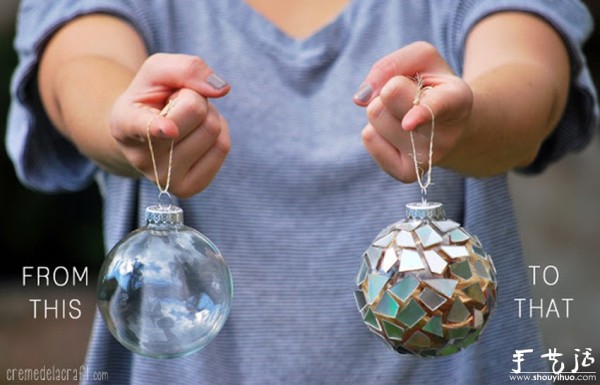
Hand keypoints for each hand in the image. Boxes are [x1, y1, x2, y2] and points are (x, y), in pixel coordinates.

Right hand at [110, 53, 230, 197]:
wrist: (144, 134)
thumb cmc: (151, 98)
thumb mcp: (157, 71)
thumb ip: (186, 68)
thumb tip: (221, 89)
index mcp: (124, 124)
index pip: (143, 126)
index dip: (157, 127)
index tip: (168, 130)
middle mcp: (142, 158)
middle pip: (196, 110)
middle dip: (194, 97)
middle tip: (174, 106)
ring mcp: (165, 179)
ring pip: (213, 129)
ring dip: (207, 115)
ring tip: (185, 122)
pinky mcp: (188, 188)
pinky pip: (223, 147)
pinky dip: (218, 131)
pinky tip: (197, 135)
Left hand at [353, 41, 472, 182]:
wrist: (450, 126)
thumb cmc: (433, 88)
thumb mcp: (424, 60)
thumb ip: (393, 64)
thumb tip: (362, 98)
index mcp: (457, 100)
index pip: (438, 105)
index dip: (422, 112)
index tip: (409, 123)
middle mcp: (445, 134)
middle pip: (389, 96)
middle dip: (390, 88)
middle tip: (411, 96)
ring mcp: (427, 158)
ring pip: (375, 115)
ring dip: (383, 109)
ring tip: (405, 115)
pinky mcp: (407, 173)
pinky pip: (369, 138)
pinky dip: (375, 129)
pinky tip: (397, 133)